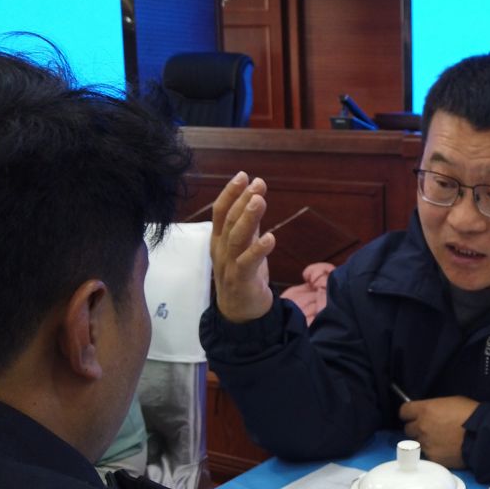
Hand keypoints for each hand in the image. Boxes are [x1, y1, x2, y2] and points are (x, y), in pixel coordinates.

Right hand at [211, 172, 275, 322]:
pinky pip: (248, 263)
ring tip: (259, 200)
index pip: (220, 212)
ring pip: (237, 238)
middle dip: (243, 200)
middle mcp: (221, 251)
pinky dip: (258, 250)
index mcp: (219, 241)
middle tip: (257, 183)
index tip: (243, 175)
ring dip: (248, 218)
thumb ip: (248, 226)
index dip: (230, 193)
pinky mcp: (241, 281)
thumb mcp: (244, 246)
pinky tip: (270, 237)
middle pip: (229, 221)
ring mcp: (229, 266)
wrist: (240, 313)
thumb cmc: (242, 276)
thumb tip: (255, 198)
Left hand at [400, 396, 478, 469]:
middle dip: (417, 428)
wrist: (482, 435)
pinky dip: (434, 453)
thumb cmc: (469, 413)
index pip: (403, 411)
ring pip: (418, 443)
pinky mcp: (434, 458)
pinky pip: (428, 455)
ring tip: (439, 441)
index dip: (408, 413)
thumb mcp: (449, 402)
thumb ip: (433, 408)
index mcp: (425, 410)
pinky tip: (445, 450)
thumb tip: (427, 413)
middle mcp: (422, 427)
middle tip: (429, 429)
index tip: (413, 415)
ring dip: (425, 441)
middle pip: (408, 429)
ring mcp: (426, 444)